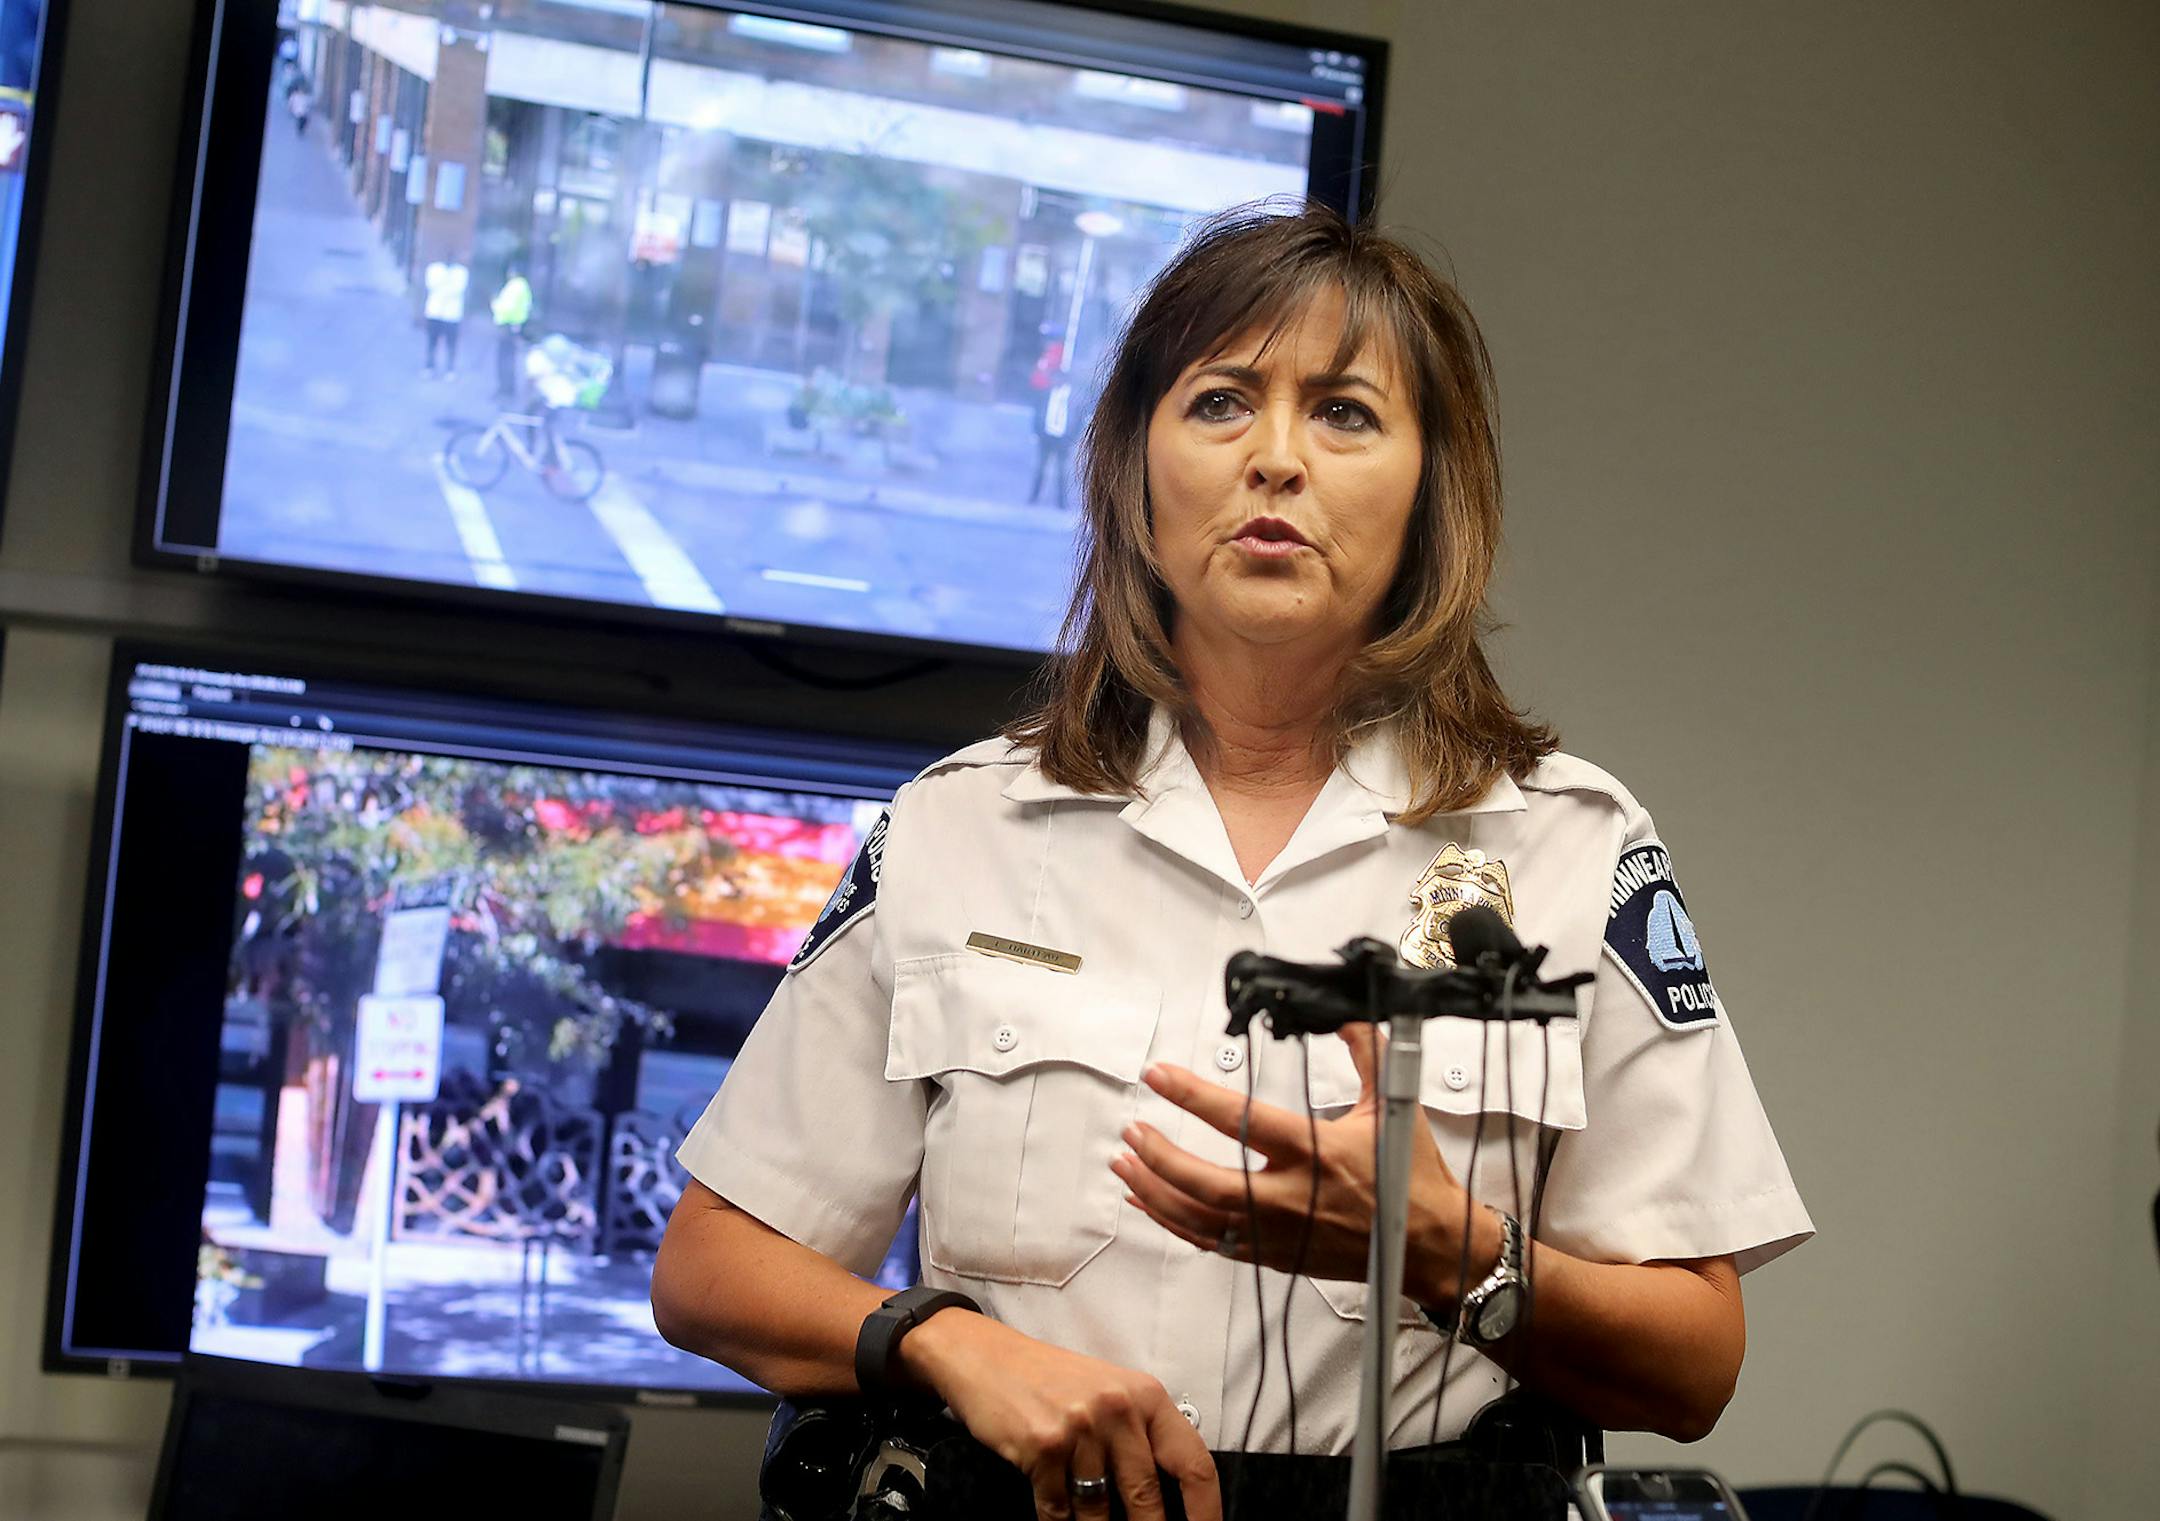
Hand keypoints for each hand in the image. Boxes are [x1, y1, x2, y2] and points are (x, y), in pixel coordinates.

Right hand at [899, 1311, 1220, 1520]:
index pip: (1193, 1463)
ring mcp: (1079, 1428)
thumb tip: (1172, 1498)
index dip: (1206, 1512)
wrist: (989, 1358)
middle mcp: (1117, 1408)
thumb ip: (1142, 1435)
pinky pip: (1059, 1510)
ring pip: (1100, 1512)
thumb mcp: (1111, 1392)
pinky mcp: (1042, 1447)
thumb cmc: (1055, 1381)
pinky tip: (1058, 1515)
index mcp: (1146, 1396)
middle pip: (1148, 1497)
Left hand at [1112, 1026, 1471, 1300]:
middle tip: (1132, 1131)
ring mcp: (1279, 1233)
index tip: (1160, 1076)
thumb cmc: (1412, 1178)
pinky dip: (1172, 1222)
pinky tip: (1148, 1202)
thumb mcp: (1392, 1106)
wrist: (1431, 1245)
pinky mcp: (1274, 1256)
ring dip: (1156, 1191)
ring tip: (1126, 1162)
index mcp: (1315, 1153)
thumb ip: (1366, 1053)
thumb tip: (1345, 1014)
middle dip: (1161, 1157)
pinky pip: (1210, 1243)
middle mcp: (1291, 1197)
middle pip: (1207, 1184)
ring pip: (1200, 1219)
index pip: (1242, 1121)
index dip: (1193, 1095)